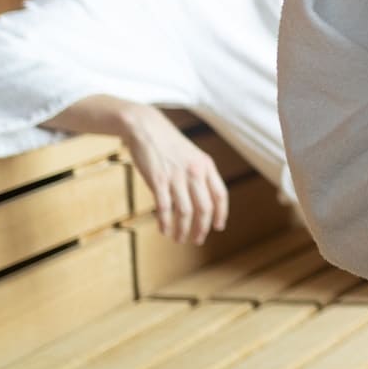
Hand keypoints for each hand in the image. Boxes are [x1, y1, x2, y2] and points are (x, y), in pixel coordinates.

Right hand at [124, 110, 229, 244]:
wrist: (146, 128)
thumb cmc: (168, 145)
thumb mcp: (192, 156)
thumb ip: (199, 175)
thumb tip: (203, 200)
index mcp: (207, 166)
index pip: (221, 195)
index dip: (221, 214)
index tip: (218, 227)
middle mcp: (195, 172)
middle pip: (205, 208)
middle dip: (202, 228)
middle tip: (197, 240)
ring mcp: (177, 176)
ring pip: (186, 212)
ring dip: (183, 230)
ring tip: (179, 239)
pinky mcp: (158, 180)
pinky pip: (165, 208)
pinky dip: (165, 222)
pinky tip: (164, 230)